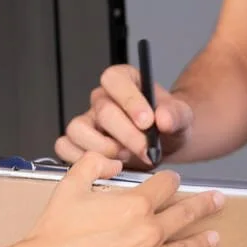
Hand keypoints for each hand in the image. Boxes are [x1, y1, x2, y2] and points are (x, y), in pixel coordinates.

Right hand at [21, 153, 221, 246]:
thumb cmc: (54, 233)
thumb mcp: (71, 184)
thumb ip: (95, 164)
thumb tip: (113, 163)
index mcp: (135, 205)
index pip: (166, 186)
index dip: (170, 180)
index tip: (174, 180)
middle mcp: (148, 233)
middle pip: (185, 214)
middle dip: (204, 205)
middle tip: (218, 201)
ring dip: (201, 243)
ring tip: (215, 239)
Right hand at [55, 64, 194, 167]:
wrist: (164, 145)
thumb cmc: (168, 126)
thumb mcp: (181, 118)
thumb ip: (175, 115)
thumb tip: (164, 119)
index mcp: (124, 81)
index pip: (115, 79)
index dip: (129, 99)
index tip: (148, 121)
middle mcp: (101, 99)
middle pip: (102, 111)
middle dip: (126, 134)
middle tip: (146, 149)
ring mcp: (86, 121)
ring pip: (77, 129)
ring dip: (103, 149)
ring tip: (126, 158)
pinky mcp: (77, 143)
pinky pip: (64, 147)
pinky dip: (82, 160)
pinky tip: (108, 167)